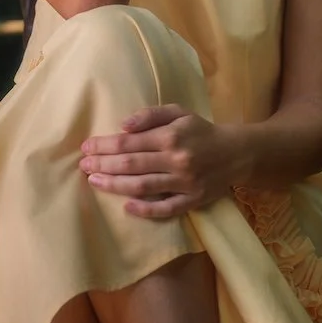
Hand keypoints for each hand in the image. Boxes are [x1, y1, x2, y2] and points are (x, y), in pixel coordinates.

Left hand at [79, 104, 238, 218]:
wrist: (237, 153)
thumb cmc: (201, 131)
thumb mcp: (179, 112)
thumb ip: (151, 115)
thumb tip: (123, 125)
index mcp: (171, 136)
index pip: (129, 142)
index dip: (104, 145)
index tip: (86, 147)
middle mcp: (176, 159)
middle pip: (131, 164)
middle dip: (103, 165)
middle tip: (83, 166)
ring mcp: (185, 182)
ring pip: (142, 186)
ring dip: (114, 185)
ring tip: (94, 182)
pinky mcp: (193, 200)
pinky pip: (166, 209)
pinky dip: (145, 210)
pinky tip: (126, 207)